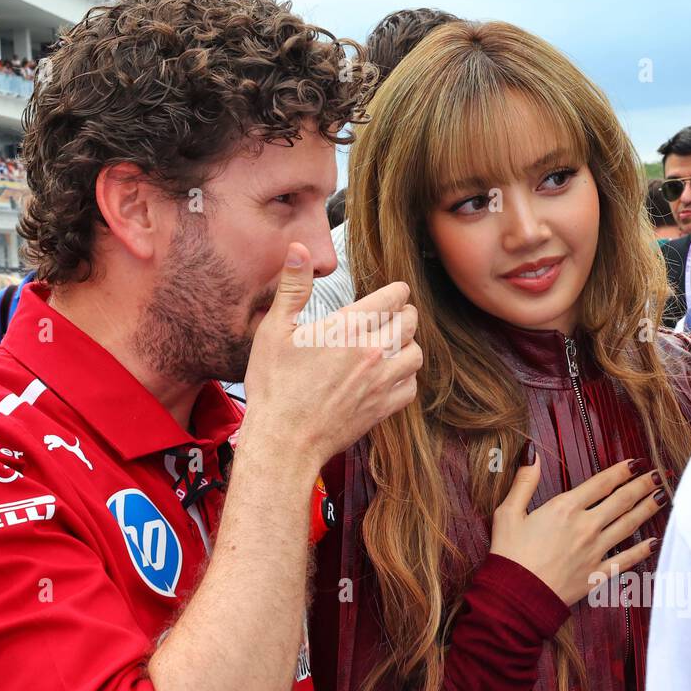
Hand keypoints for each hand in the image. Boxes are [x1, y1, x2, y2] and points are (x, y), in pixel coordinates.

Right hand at [243, 243, 422, 468]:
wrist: (283, 441)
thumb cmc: (274, 386)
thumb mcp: (274, 330)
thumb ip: (292, 287)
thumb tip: (300, 249)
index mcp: (348, 328)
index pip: (394, 296)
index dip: (394, 291)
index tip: (389, 293)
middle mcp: (372, 352)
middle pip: (411, 321)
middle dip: (402, 314)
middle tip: (389, 316)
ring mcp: (381, 383)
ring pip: (416, 353)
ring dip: (406, 345)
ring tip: (389, 345)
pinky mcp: (383, 409)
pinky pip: (412, 386)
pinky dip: (405, 378)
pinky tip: (387, 376)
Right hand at [491, 455, 664, 606]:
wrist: (515, 596)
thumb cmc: (509, 554)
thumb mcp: (508, 512)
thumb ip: (524, 481)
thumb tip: (531, 453)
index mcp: (565, 508)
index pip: (601, 483)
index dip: (621, 471)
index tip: (636, 463)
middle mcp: (586, 526)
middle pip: (621, 501)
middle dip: (641, 486)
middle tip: (657, 476)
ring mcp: (595, 551)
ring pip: (628, 526)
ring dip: (647, 510)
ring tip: (662, 497)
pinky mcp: (597, 574)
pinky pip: (626, 561)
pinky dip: (642, 551)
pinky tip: (654, 543)